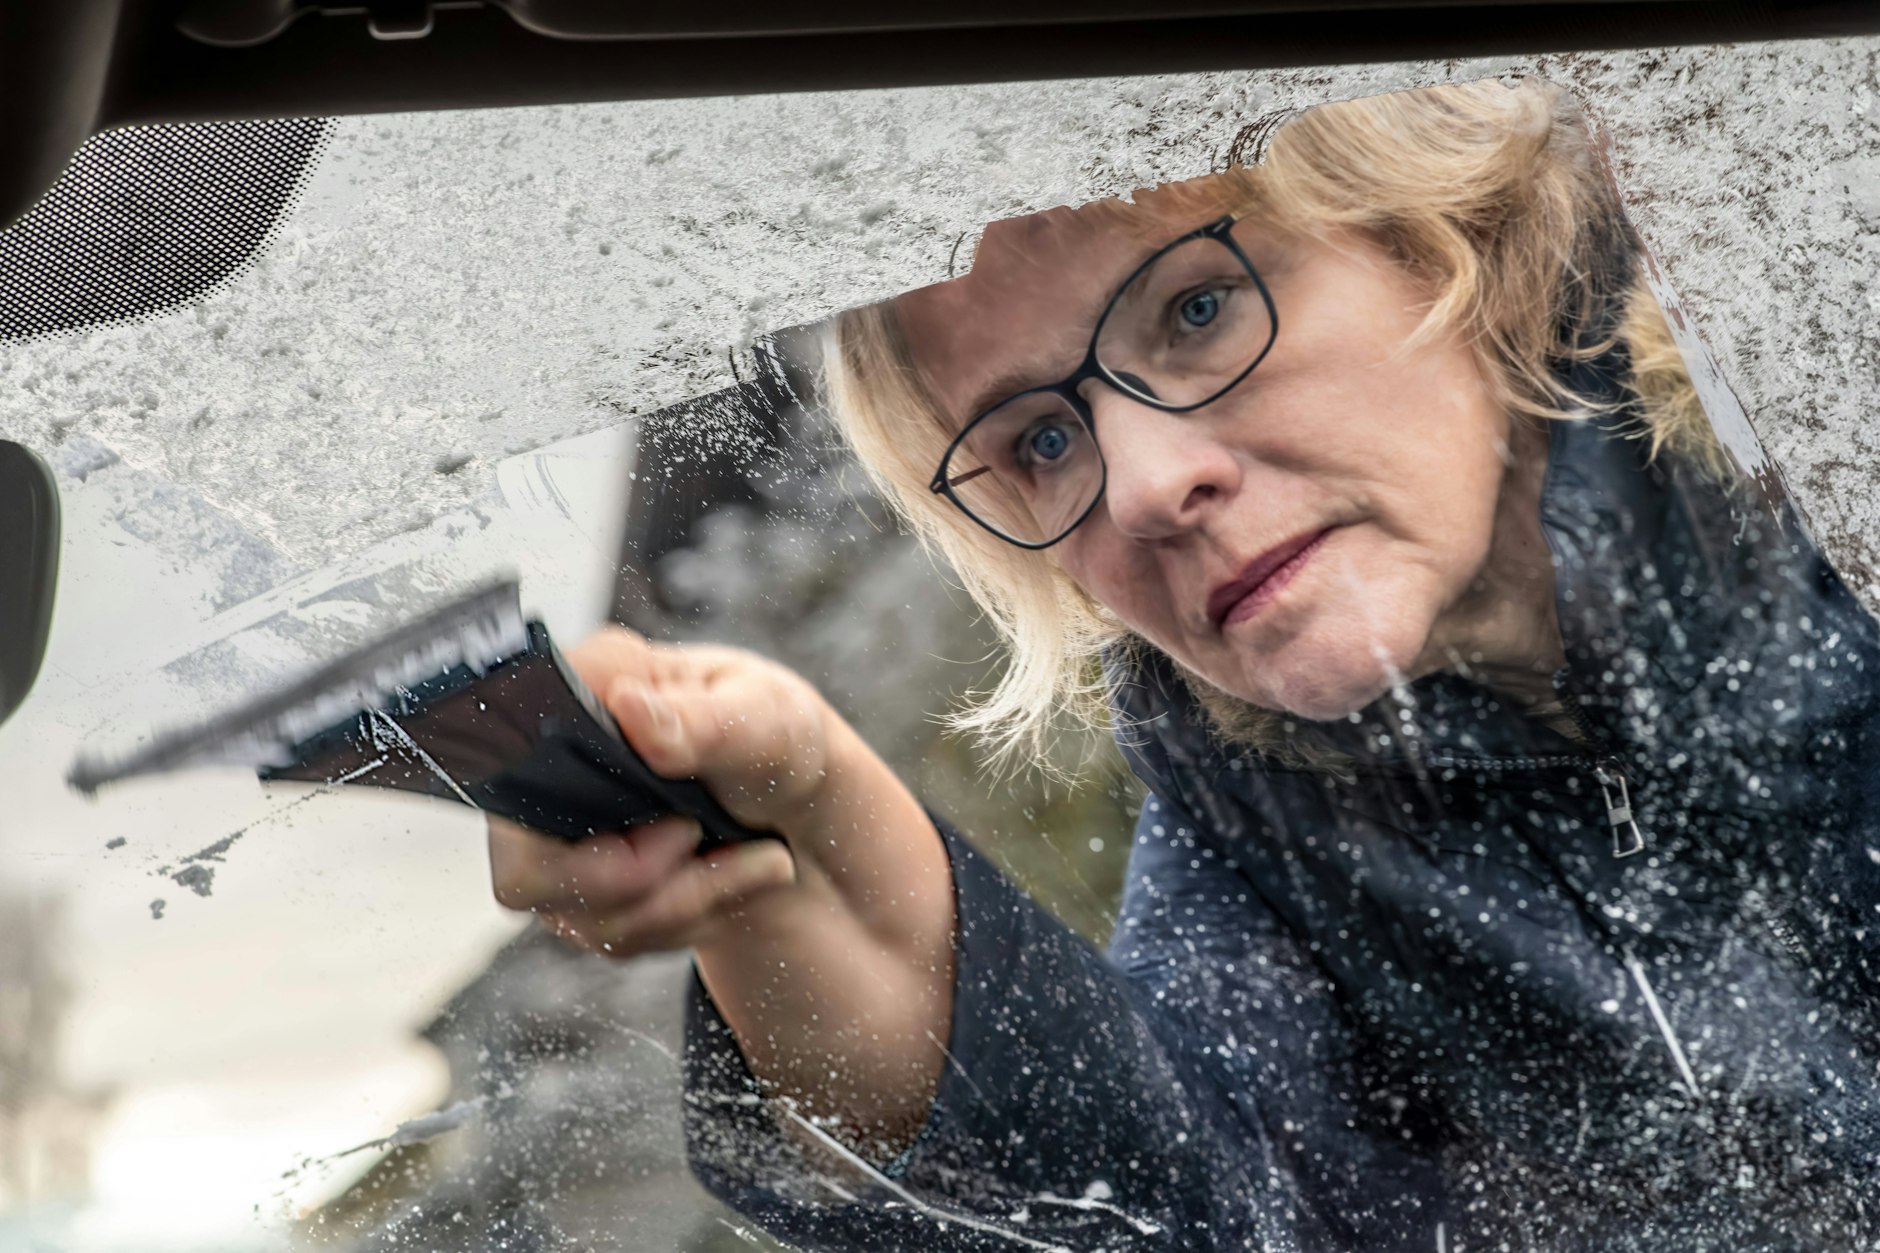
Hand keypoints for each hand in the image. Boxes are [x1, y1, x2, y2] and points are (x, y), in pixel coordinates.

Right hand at [485, 628, 955, 1147]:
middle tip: (702, 841)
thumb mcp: (762, 716)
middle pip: (526, 869)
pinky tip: (738, 878)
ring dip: (690, 900)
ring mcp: (560, 837)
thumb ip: (698, 720)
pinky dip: (690, 919)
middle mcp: (552, 767)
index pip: (508, 757)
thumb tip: (630, 707)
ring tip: (763, 860)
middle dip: (634, 881)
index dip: (566, 810)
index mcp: (584, 691)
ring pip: (584, 915)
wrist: (802, 806)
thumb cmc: (776, 736)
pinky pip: (615, 938)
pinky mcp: (584, 891)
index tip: (675, 819)